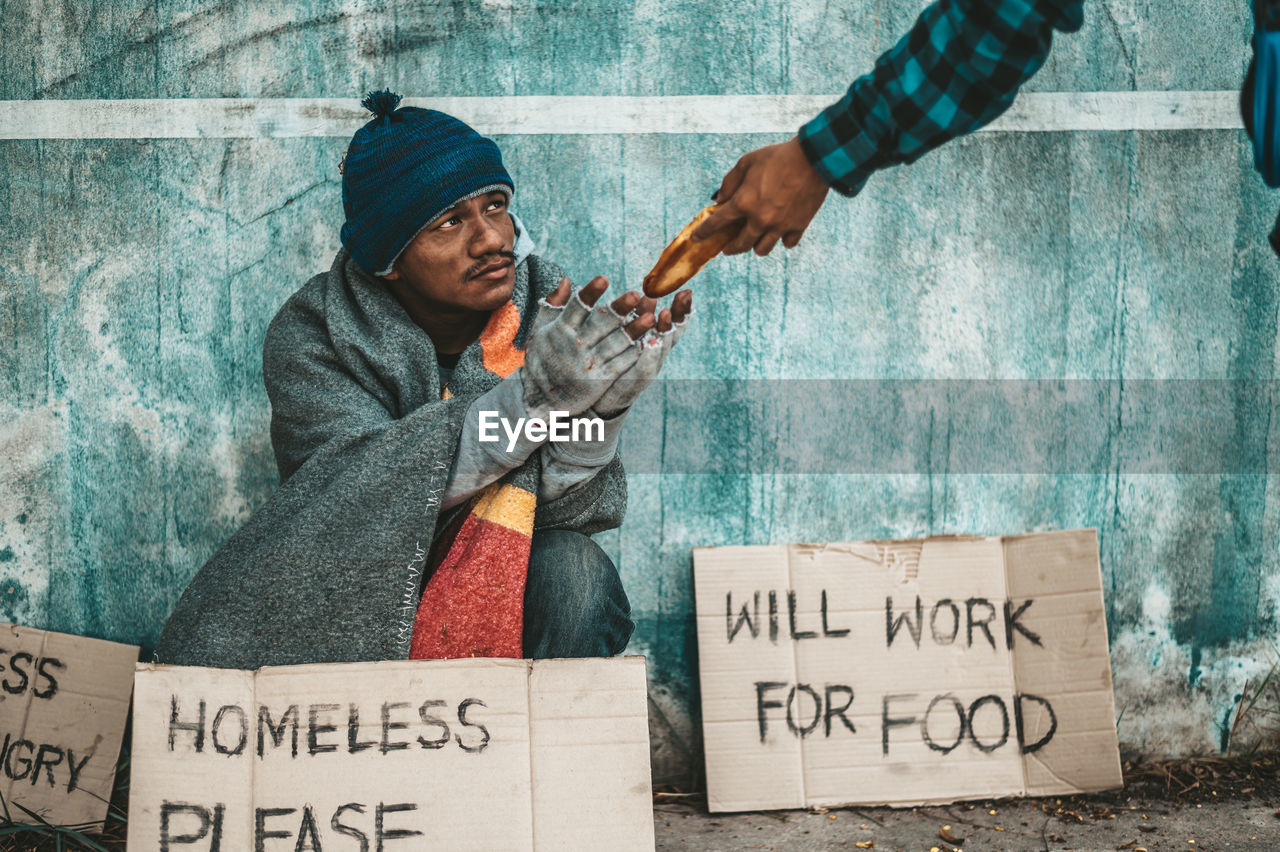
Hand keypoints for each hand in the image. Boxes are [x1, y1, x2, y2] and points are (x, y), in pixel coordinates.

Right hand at [522, 277, 653, 417]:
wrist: (541, 398)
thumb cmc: (542, 359)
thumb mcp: (541, 330)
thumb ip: (553, 305)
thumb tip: (567, 280)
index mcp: (561, 330)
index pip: (577, 308)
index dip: (590, 294)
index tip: (604, 279)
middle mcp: (575, 346)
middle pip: (601, 324)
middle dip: (619, 309)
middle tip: (636, 294)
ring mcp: (589, 364)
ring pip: (615, 343)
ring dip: (634, 330)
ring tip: (650, 317)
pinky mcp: (600, 380)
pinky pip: (621, 363)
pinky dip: (634, 352)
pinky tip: (648, 340)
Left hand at [593, 289, 692, 416]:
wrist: (604, 395)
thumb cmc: (616, 359)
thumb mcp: (628, 333)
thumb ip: (639, 316)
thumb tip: (648, 296)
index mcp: (656, 338)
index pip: (674, 320)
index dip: (682, 307)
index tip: (688, 290)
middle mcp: (657, 352)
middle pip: (673, 331)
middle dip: (678, 314)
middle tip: (683, 295)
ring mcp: (650, 366)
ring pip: (662, 347)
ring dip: (664, 330)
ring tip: (665, 314)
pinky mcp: (636, 379)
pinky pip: (646, 366)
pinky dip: (650, 354)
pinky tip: (651, 342)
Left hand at [691, 136, 829, 256]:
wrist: (813, 159)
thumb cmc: (777, 157)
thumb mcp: (746, 162)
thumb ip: (729, 182)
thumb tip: (719, 200)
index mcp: (743, 203)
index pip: (716, 224)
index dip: (703, 232)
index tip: (696, 238)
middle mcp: (759, 219)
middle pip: (740, 245)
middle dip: (730, 248)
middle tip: (727, 247)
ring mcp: (779, 226)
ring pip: (762, 249)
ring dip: (755, 246)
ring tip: (755, 240)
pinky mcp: (798, 226)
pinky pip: (786, 243)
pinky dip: (782, 240)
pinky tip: (780, 233)